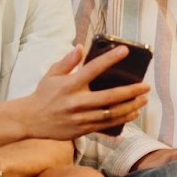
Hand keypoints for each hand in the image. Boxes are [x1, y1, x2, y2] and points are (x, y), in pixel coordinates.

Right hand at [16, 45, 150, 140]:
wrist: (31, 120)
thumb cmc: (43, 95)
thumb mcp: (51, 74)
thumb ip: (67, 61)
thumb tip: (82, 47)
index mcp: (70, 85)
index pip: (93, 68)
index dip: (110, 59)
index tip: (125, 51)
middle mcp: (77, 102)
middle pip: (110, 96)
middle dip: (131, 91)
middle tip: (146, 86)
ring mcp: (81, 118)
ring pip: (112, 113)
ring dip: (131, 107)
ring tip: (143, 100)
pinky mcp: (82, 129)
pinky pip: (107, 125)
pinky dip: (122, 119)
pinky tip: (132, 113)